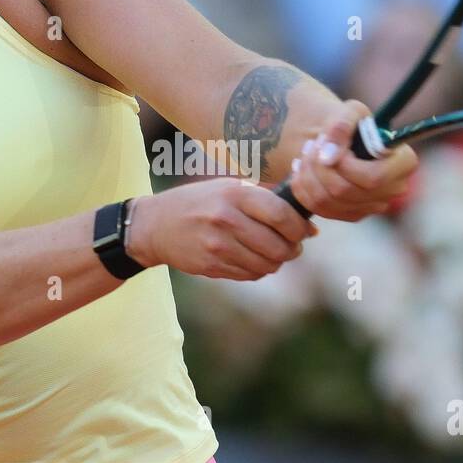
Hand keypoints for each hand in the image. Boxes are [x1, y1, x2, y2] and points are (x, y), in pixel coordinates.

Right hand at [126, 178, 318, 280]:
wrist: (155, 225)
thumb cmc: (198, 202)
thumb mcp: (227, 187)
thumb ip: (266, 199)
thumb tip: (308, 224)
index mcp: (234, 194)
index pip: (281, 215)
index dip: (299, 227)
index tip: (304, 231)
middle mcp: (226, 219)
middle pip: (279, 245)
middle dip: (292, 249)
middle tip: (292, 245)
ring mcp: (218, 246)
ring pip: (267, 264)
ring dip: (277, 261)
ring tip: (273, 252)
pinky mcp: (212, 266)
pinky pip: (250, 274)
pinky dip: (258, 269)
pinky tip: (253, 259)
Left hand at [286, 99, 417, 220]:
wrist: (342, 139)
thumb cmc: (352, 123)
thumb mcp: (350, 112)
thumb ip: (341, 126)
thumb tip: (328, 156)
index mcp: (404, 163)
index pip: (374, 178)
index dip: (345, 166)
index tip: (329, 145)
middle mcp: (394, 189)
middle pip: (346, 191)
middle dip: (319, 167)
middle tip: (312, 144)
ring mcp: (374, 206)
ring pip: (328, 202)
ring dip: (308, 175)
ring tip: (307, 153)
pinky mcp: (353, 214)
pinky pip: (320, 209)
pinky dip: (303, 188)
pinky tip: (302, 169)